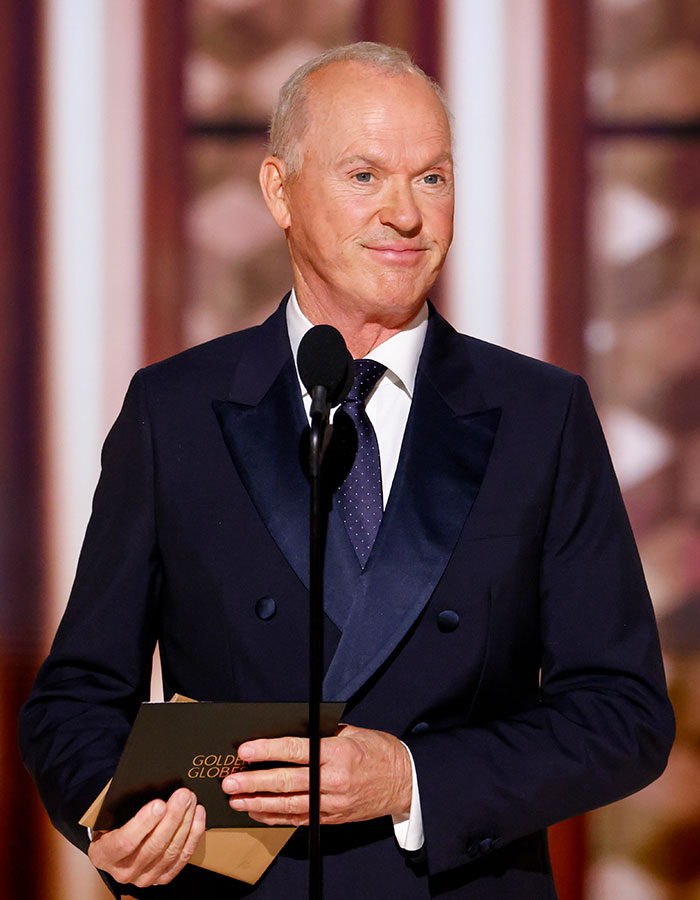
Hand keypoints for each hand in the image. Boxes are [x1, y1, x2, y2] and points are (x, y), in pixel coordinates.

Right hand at [87, 787, 205, 887]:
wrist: (115, 848)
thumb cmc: (113, 825)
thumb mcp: (110, 814)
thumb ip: (125, 804)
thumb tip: (151, 786)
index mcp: (104, 855)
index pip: (125, 842)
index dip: (143, 823)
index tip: (159, 803)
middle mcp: (123, 871)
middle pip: (153, 846)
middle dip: (172, 817)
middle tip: (183, 795)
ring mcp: (144, 877)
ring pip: (170, 851)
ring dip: (185, 823)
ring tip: (191, 801)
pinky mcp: (162, 877)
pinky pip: (182, 857)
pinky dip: (193, 835)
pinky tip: (197, 816)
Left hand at [221, 725, 411, 825]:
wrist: (405, 781)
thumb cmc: (378, 751)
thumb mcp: (352, 733)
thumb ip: (321, 733)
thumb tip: (287, 731)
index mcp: (337, 752)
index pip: (295, 750)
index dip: (267, 750)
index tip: (245, 750)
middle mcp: (333, 780)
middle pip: (286, 782)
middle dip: (254, 782)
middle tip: (230, 781)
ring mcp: (333, 803)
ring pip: (288, 805)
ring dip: (258, 803)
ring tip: (236, 800)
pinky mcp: (333, 818)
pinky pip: (299, 819)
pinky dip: (275, 817)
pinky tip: (257, 812)